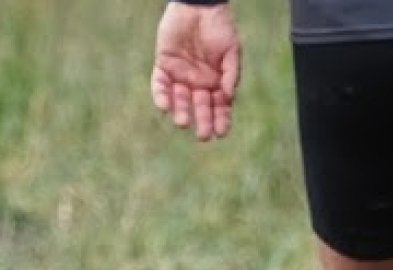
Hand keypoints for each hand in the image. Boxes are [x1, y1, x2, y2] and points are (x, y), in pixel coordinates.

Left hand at [150, 3, 240, 140]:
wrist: (199, 6)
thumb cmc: (220, 27)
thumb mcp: (232, 51)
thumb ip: (231, 74)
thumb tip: (228, 97)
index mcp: (216, 82)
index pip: (219, 107)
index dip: (221, 120)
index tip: (221, 133)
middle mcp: (198, 83)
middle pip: (200, 107)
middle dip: (202, 121)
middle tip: (202, 134)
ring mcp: (180, 75)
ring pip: (179, 100)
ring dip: (181, 111)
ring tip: (183, 121)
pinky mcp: (164, 65)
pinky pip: (160, 85)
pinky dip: (161, 96)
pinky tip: (164, 106)